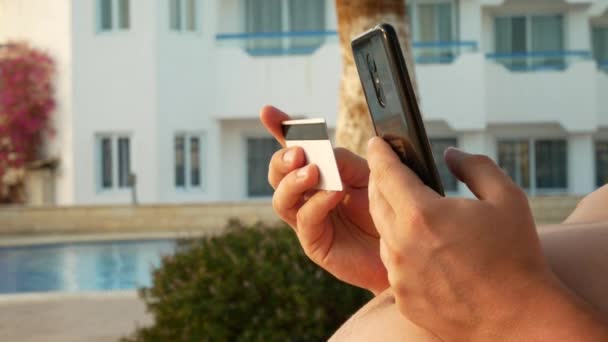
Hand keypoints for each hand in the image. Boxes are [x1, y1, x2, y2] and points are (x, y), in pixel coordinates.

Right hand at [261, 106, 387, 293]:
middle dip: (283, 159)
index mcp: (321, 173)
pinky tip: (333, 194)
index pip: (295, 148)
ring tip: (312, 171)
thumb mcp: (368, 176)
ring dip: (293, 182)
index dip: (279, 129)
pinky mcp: (316, 243)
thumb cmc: (386, 209)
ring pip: (282, 199)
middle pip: (277, 174)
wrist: (405, 247)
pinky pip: (305, 220)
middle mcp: (308, 195)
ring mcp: (309, 220)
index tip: (268, 111)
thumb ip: (344, 162)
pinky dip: (316, 203)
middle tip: (299, 153)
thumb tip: (322, 154)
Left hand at [367, 137, 561, 340]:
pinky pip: (395, 266)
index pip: (387, 174)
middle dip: (381, 182)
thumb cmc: (517, 257)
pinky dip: (403, 252)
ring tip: (412, 212)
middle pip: (377, 202)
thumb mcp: (507, 198)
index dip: (379, 154)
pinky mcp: (403, 298)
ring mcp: (399, 275)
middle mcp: (402, 245)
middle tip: (391, 172)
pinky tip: (423, 251)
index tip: (375, 143)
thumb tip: (450, 156)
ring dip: (392, 219)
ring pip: (384, 235)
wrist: (521, 319)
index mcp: (423, 215)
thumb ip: (475, 167)